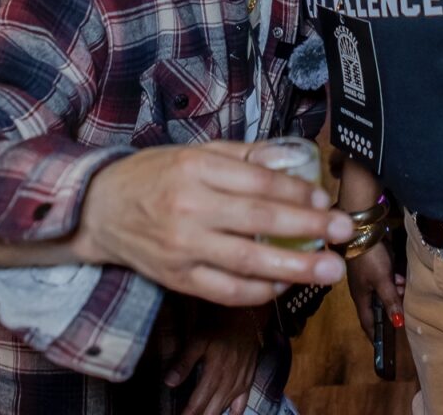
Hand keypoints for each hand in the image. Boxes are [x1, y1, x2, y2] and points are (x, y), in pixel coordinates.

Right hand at [74, 140, 352, 306]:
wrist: (100, 209)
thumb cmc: (154, 175)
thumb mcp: (196, 152)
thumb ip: (244, 157)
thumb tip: (292, 161)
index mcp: (197, 169)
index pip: (258, 181)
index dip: (296, 191)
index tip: (325, 200)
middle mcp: (190, 208)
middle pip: (259, 220)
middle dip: (308, 228)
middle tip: (342, 232)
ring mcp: (183, 247)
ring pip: (247, 261)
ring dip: (294, 267)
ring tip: (329, 269)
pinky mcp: (177, 278)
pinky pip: (227, 290)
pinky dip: (260, 291)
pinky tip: (285, 284)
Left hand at [165, 307, 263, 414]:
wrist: (247, 315)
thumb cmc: (220, 324)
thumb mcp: (199, 338)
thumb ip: (185, 361)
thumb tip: (169, 382)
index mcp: (214, 373)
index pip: (197, 403)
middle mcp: (228, 381)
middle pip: (211, 410)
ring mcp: (240, 382)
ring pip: (224, 408)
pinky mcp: (249, 379)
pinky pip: (243, 403)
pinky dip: (234, 413)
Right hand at [346, 241, 402, 340]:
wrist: (364, 228)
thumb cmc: (369, 258)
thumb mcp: (382, 280)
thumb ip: (390, 300)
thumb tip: (398, 323)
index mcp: (360, 297)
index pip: (367, 322)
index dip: (375, 335)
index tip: (384, 348)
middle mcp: (363, 289)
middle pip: (379, 307)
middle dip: (393, 310)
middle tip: (406, 310)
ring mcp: (369, 277)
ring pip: (385, 293)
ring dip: (396, 294)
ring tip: (406, 290)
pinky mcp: (375, 265)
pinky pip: (387, 280)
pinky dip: (396, 281)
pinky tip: (403, 277)